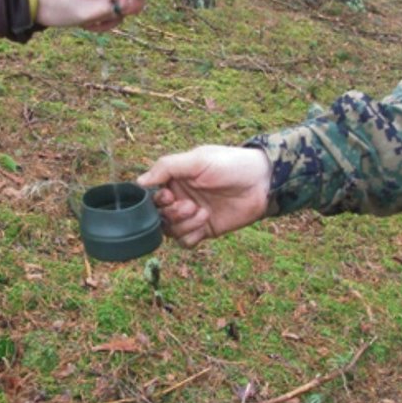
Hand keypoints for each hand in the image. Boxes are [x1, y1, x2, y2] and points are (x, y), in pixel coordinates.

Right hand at [136, 146, 271, 247]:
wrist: (261, 182)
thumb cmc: (230, 165)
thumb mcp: (197, 160)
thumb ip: (166, 167)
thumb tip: (140, 182)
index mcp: (175, 179)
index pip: (151, 195)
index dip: (156, 200)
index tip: (169, 195)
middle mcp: (180, 197)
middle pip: (158, 216)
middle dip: (170, 213)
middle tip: (188, 205)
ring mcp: (192, 215)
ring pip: (170, 231)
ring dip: (182, 224)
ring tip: (201, 212)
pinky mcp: (204, 230)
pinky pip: (185, 242)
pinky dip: (190, 235)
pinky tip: (205, 222)